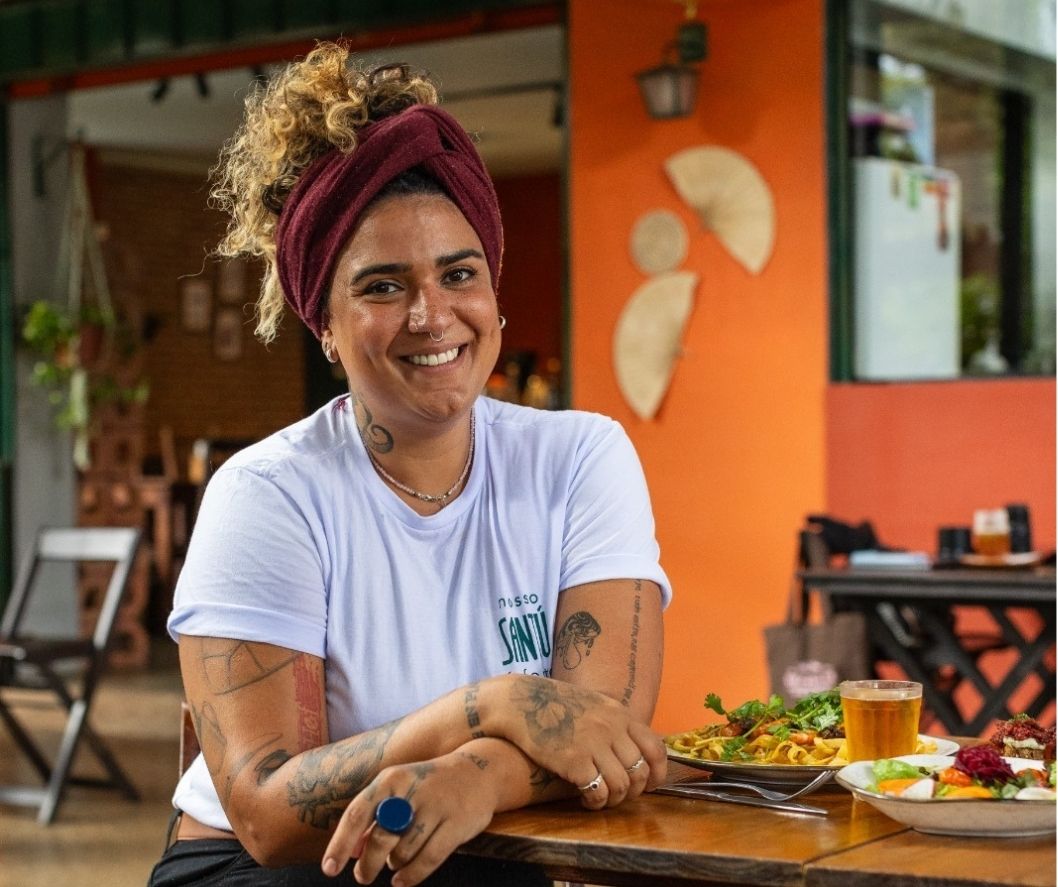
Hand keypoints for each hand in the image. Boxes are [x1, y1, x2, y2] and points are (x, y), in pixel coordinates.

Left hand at [321, 751, 499, 886]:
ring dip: (395, 864)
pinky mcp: (457, 823)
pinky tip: (402, 880)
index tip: (330, 870)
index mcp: (391, 779)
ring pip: (404, 852)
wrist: (478, 772)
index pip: (357, 813)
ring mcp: (437, 806)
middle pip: (381, 838)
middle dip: (368, 864)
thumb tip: (350, 851)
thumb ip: (373, 817)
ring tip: (395, 863)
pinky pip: (428, 859)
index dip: (340, 844)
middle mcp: (412, 790)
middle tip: (363, 877)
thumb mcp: (398, 790)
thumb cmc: (428, 786)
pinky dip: (411, 875)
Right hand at [488, 675, 666, 809]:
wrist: (520, 702)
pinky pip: (598, 792)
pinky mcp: (574, 761)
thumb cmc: (554, 705)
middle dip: (633, 791)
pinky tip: (584, 799)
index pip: (656, 747)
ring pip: (622, 786)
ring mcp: (593, 744)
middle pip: (640, 771)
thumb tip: (632, 750)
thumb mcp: (593, 705)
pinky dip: (595, 802)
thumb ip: (614, 724)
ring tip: (600, 799)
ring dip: (613, 800)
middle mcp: (611, 728)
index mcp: (619, 714)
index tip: (649, 785)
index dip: (658, 772)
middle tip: (617, 794)